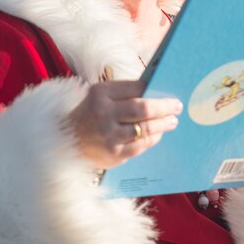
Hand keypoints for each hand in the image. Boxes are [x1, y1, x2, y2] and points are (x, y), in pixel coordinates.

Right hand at [67, 80, 182, 168]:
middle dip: (164, 108)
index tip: (170, 94)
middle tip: (177, 107)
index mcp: (100, 93)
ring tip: (172, 121)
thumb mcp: (101, 96)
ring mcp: (108, 136)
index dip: (156, 92)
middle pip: (143, 109)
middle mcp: (103, 113)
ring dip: (163, 124)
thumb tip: (157, 92)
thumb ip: (125, 92)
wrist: (66, 141)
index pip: (136, 89)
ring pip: (145, 129)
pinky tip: (159, 134)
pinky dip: (153, 138)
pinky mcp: (113, 154)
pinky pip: (141, 146)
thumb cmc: (91, 113)